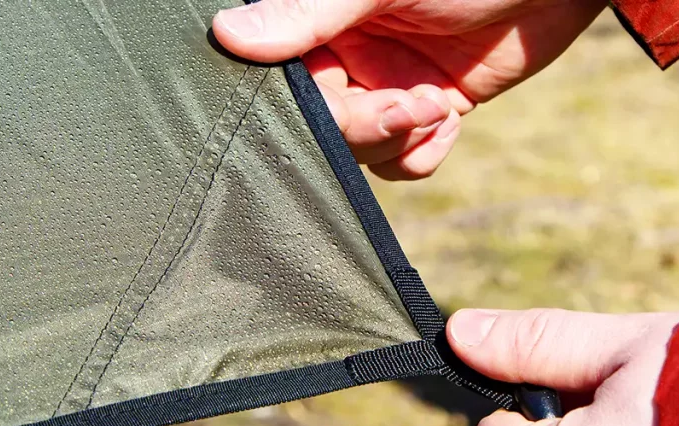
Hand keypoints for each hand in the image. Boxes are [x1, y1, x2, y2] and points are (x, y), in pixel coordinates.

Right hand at [213, 0, 605, 179]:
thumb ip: (308, 13)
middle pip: (320, 122)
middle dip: (363, 126)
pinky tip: (450, 117)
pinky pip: (404, 157)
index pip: (281, 77)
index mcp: (319, 17)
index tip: (338, 101)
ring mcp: (385, 83)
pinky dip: (423, 152)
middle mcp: (343, 51)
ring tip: (436, 105)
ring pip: (360, 147)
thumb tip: (228, 35)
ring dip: (397, 139)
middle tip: (408, 105)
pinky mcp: (427, 107)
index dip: (304, 104)